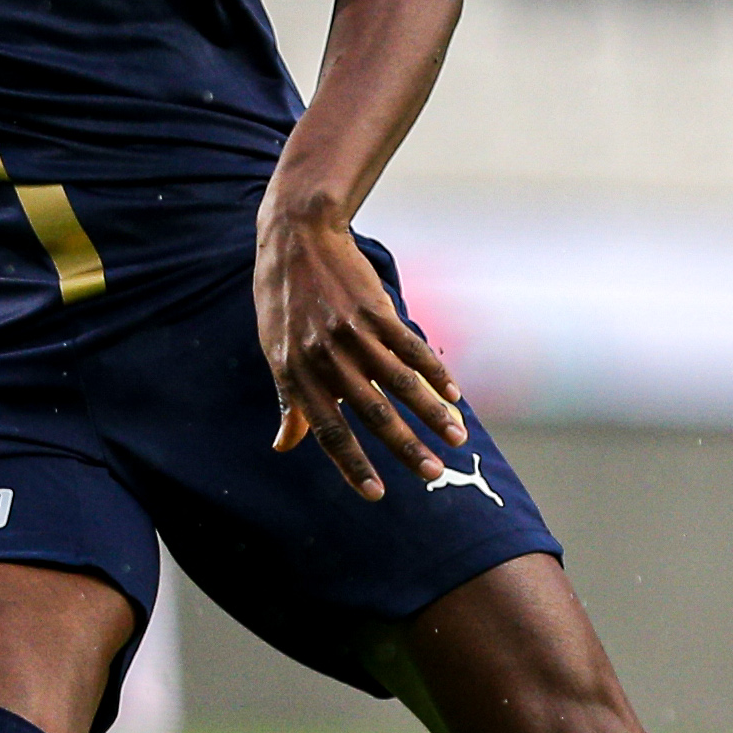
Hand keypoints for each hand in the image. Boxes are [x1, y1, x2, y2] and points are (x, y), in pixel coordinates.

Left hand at [254, 200, 466, 500]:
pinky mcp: (375, 309)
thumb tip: (283, 447)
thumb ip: (289, 402)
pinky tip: (453, 394)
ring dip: (431, 414)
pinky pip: (411, 347)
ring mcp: (351, 332)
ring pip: (400, 383)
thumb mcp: (276, 352)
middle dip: (405, 448)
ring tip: (457, 440)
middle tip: (433, 475)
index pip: (327, 431)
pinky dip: (435, 372)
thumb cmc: (283, 302)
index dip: (351, 465)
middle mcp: (324, 357)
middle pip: (371, 412)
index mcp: (296, 373)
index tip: (376, 495)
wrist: (297, 238)